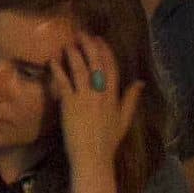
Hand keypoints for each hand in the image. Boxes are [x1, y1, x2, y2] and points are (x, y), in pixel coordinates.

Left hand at [51, 34, 139, 166]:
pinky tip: (53, 60)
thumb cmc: (108, 142)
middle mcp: (100, 93)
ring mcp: (85, 97)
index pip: (112, 68)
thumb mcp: (124, 120)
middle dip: (89, 46)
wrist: (92, 158)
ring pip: (80, 68)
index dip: (105, 51)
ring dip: (73, 54)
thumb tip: (140, 82)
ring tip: (67, 44)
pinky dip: (58, 69)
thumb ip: (131, 99)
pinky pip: (63, 82)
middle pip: (96, 63)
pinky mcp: (69, 103)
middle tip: (81, 34)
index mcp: (114, 96)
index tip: (99, 40)